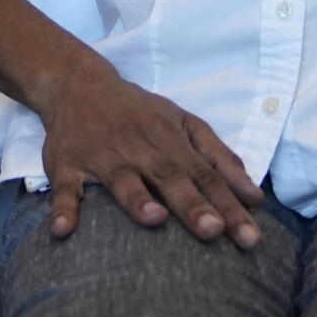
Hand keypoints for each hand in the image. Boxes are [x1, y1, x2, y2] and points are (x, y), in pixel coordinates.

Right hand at [31, 54, 264, 249]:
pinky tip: (64, 231)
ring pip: (121, 179)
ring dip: (136, 199)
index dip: (228, 202)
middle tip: (215, 231)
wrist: (78, 83)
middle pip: (170, 176)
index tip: (250, 233)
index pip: (205, 174)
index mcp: (170, 138)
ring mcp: (102, 155)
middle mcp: (139, 146)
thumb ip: (218, 155)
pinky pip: (64, 188)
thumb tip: (253, 193)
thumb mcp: (184, 122)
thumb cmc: (140, 112)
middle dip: (193, 204)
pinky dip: (63, 208)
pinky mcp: (67, 165)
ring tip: (155, 219)